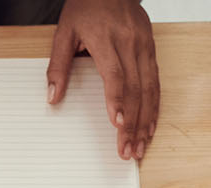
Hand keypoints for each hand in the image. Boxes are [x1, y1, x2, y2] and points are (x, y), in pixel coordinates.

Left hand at [48, 0, 158, 160]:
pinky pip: (157, 82)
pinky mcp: (152, 49)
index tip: (118, 124)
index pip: (116, 75)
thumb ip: (58, 65)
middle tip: (128, 149)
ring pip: (150, 89)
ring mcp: (144, 47)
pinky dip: (155, 107)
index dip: (118, 102)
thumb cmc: (86, 6)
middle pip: (136, 90)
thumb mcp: (64, 31)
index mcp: (107, 40)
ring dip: (146, 121)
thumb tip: (53, 96)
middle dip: (133, 124)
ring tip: (141, 145)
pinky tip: (151, 125)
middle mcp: (130, 44)